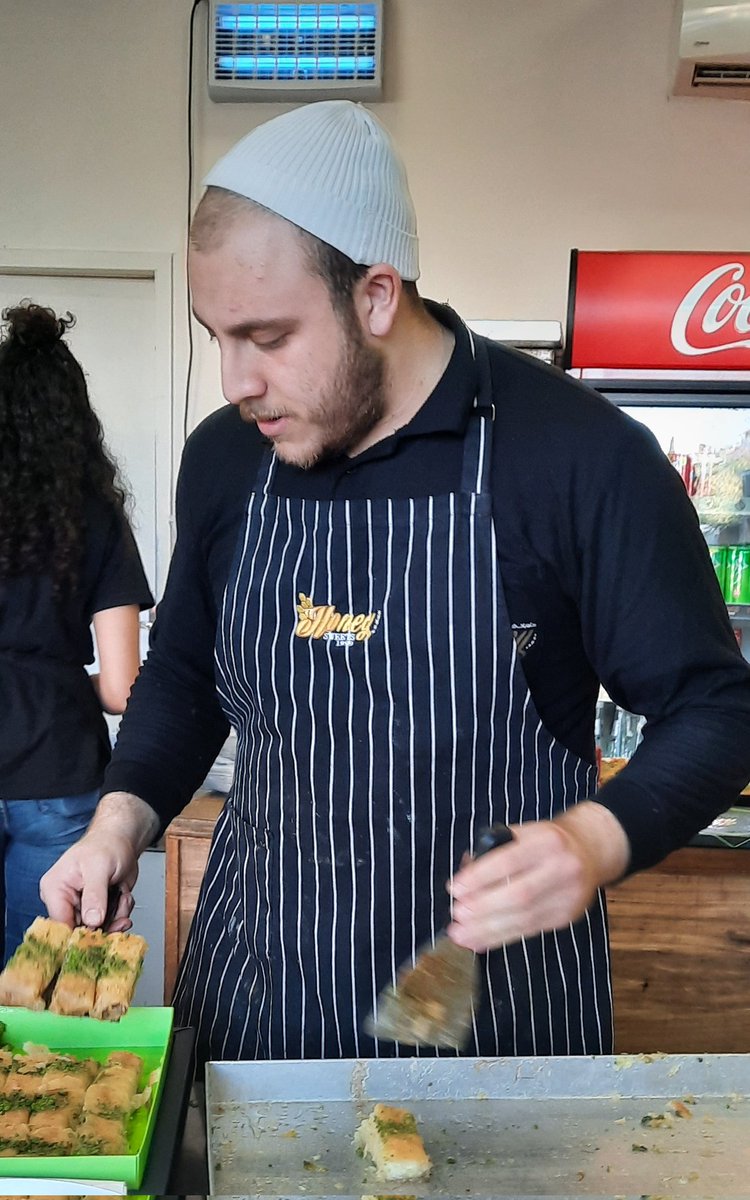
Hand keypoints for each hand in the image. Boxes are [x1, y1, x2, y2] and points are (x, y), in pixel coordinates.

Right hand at [39, 790, 158, 931]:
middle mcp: (65, 900)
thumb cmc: (106, 845)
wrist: (123, 839)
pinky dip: (120, 913)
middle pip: (80, 931)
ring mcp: (81, 905)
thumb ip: (94, 895)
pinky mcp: (97, 907)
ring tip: (122, 898)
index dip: (79, 935)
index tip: (99, 936)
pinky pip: (109, 922)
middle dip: (104, 925)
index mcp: (55, 889)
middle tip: (121, 918)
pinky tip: (123, 897)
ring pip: (97, 929)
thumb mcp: (99, 868)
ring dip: (116, 917)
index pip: (60, 925)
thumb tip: (92, 921)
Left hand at [446, 801, 630, 951]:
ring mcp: (567, 896)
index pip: (509, 860)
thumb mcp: (524, 833)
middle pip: (519, 895)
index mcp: (548, 841)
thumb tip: (463, 876)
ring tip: (460, 934)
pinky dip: (500, 938)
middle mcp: (562, 868)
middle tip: (456, 915)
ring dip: (487, 930)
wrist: (590, 851)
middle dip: (483, 908)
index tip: (455, 888)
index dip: (480, 877)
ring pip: (524, 918)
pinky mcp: (566, 917)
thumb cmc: (546, 841)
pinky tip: (479, 941)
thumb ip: (494, 850)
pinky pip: (529, 931)